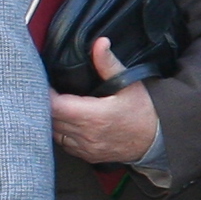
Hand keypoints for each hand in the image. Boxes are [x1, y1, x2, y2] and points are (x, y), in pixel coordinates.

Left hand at [49, 39, 161, 164]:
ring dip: (51, 118)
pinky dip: (60, 131)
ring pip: (53, 132)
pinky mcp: (86, 156)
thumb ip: (108, 63)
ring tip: (55, 104)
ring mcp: (85, 148)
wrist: (156, 141)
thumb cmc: (142, 111)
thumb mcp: (129, 83)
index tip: (45, 82)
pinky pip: (63, 143)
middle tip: (46, 89)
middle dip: (44, 103)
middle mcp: (86, 135)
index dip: (45, 93)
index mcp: (94, 116)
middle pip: (49, 119)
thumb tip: (99, 43)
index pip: (54, 106)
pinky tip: (66, 120)